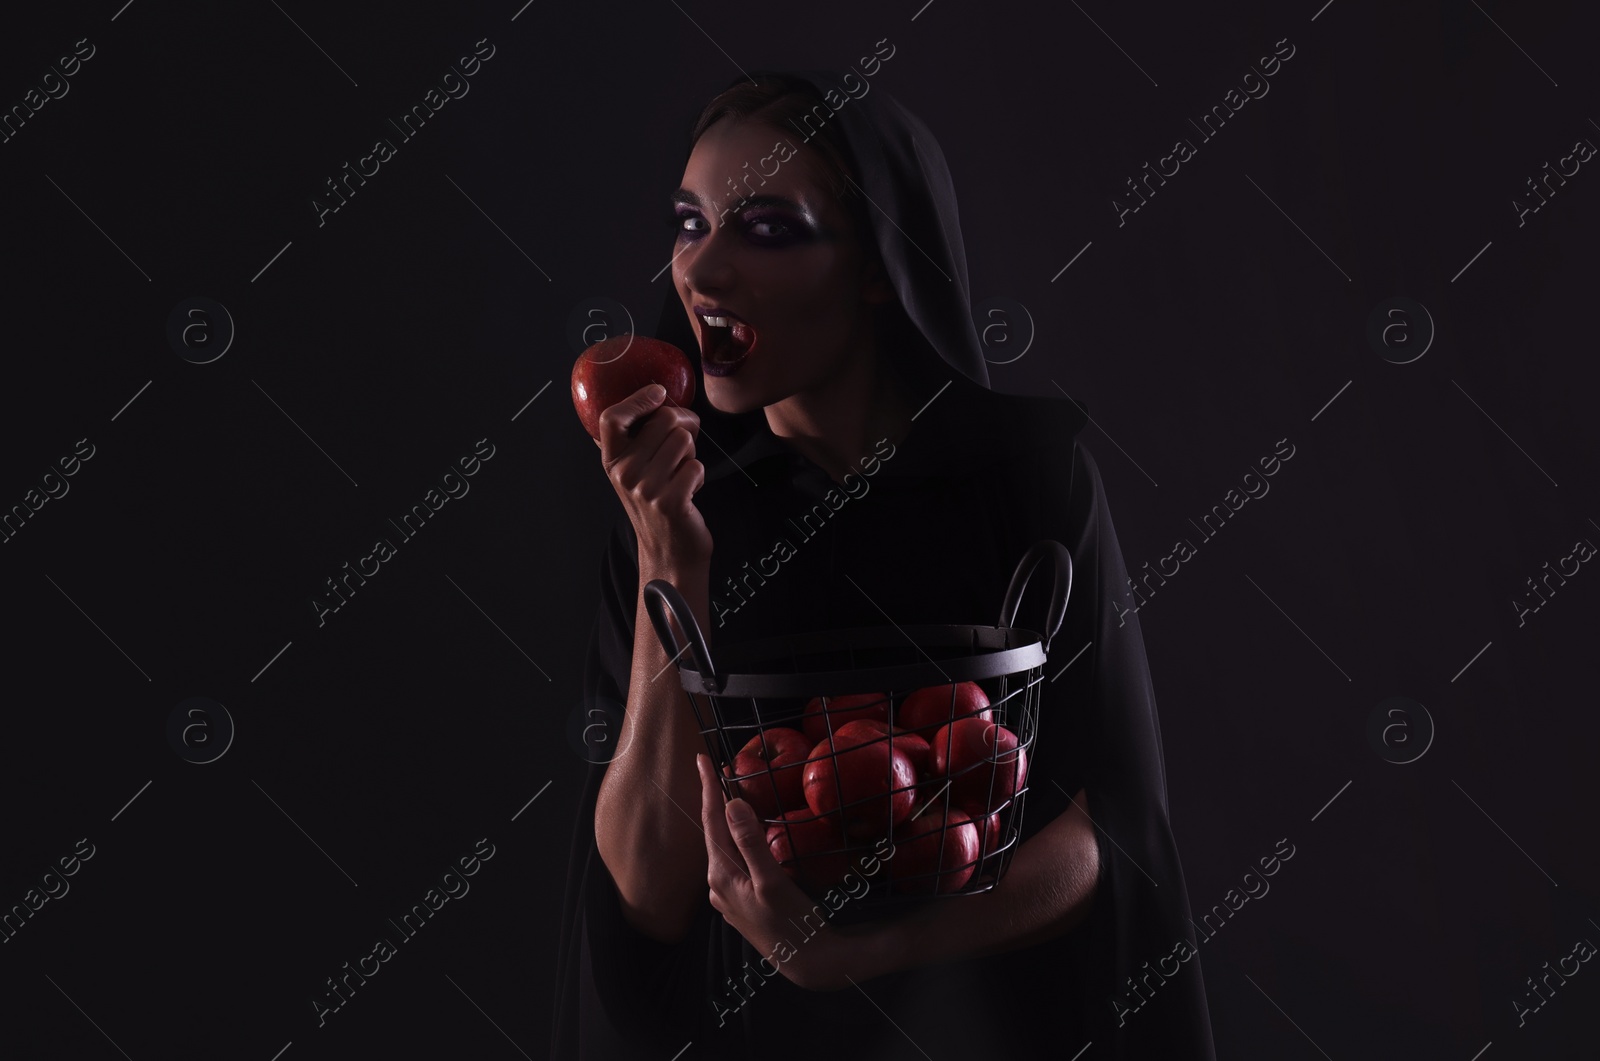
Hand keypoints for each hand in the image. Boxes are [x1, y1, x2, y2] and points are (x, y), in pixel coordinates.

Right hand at [597, 384, 711, 571]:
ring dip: (692, 453)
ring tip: (682, 473)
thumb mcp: (633, 474)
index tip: (659, 392)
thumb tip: (652, 397)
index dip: (636, 399)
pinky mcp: (670, 502)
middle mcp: (624, 474)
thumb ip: (635, 442)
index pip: (611, 418)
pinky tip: (689, 492)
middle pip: (664, 420)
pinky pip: (697, 465)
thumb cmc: (656, 507)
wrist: (669, 553)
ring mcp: (646, 489)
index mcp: (612, 462)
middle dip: (684, 424)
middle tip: (686, 440)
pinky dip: (700, 476)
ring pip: (684, 440)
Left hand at [696, 753, 868, 991]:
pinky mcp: (742, 901)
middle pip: (714, 832)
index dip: (709, 787)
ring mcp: (729, 895)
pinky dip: (738, 840)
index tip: (703, 758)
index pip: (712, 820)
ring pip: (725, 847)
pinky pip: (735, 861)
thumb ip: (750, 842)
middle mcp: (718, 885)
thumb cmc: (791, 923)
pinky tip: (747, 834)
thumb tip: (732, 804)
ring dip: (726, 820)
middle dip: (715, 800)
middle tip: (717, 768)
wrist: (807, 962)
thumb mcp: (771, 880)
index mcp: (721, 875)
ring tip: (730, 793)